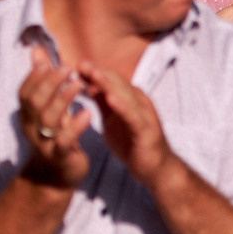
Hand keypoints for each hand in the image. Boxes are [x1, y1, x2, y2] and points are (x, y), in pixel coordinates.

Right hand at [16, 46, 92, 189]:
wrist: (57, 177)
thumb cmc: (54, 137)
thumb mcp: (48, 108)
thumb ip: (43, 81)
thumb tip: (36, 50)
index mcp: (28, 116)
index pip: (25, 92)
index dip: (36, 76)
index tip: (52, 62)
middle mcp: (32, 129)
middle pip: (35, 102)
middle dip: (50, 83)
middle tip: (69, 68)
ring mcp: (45, 143)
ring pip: (49, 119)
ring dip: (64, 99)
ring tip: (79, 85)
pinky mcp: (60, 157)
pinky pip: (65, 141)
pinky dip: (75, 126)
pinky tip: (87, 114)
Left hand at [78, 60, 173, 186]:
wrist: (156, 169)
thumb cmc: (133, 144)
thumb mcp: (113, 120)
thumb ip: (103, 103)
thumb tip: (87, 85)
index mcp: (131, 99)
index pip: (112, 80)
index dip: (94, 72)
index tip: (76, 65)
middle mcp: (140, 102)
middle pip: (118, 83)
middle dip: (99, 73)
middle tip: (81, 64)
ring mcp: (145, 115)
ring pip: (126, 95)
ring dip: (109, 84)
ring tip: (93, 75)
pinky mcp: (147, 130)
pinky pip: (133, 116)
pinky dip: (122, 106)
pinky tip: (110, 99)